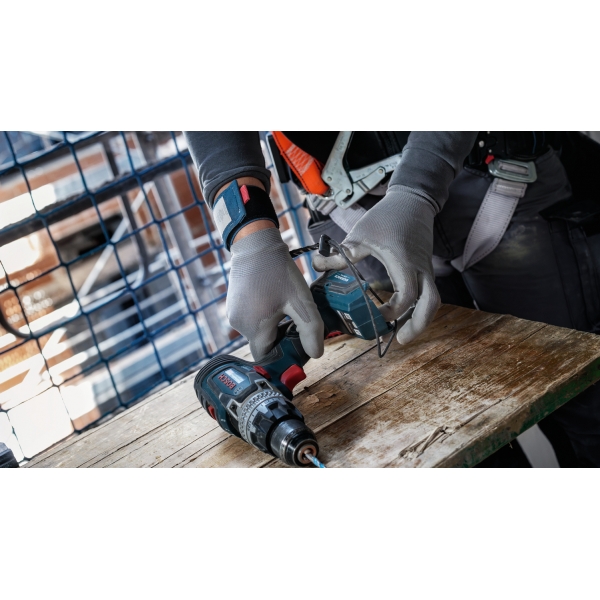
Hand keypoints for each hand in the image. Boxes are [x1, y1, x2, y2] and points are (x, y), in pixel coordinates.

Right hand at [227, 226, 324, 360]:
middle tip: (294, 320)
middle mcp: (238, 325)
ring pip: (256, 331)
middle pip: (262, 343)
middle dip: (279, 337)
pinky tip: (273, 299)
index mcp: (254, 329)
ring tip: (284, 306)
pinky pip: (249, 318)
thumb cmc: (279, 272)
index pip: (267, 357)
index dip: (282, 354)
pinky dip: (262, 315)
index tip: (296, 342)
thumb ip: (310, 330)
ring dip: (271, 325)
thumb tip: (316, 354)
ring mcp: (233, 314)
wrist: (256, 244)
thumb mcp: (301, 301)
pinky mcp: (232, 304)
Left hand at [312, 185, 439, 343]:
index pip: (406, 295)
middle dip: (418, 325)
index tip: (376, 316)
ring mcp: (426, 269)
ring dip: (420, 319)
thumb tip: (317, 265)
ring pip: (433, 301)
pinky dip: (418, 307)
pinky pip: (428, 293)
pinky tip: (403, 314)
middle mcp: (420, 269)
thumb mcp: (360, 234)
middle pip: (430, 304)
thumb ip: (341, 254)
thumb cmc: (387, 216)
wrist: (412, 201)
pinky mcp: (426, 268)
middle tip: (401, 340)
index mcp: (403, 262)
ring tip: (404, 334)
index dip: (393, 311)